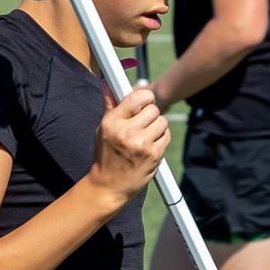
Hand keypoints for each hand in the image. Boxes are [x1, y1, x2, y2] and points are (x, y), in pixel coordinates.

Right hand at [87, 85, 169, 201]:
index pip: (136, 97)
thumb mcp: (103, 130)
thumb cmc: (105, 155)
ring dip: (157, 126)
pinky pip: (166, 135)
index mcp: (112, 122)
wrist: (108, 186)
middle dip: (150, 114)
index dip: (145, 97)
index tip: (144, 101)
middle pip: (153, 108)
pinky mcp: (154, 155)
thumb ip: (110, 106)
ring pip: (162, 121)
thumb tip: (107, 82)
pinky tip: (150, 145)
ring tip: (145, 136)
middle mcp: (126, 132)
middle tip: (143, 123)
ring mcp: (142, 144)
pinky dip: (161, 138)